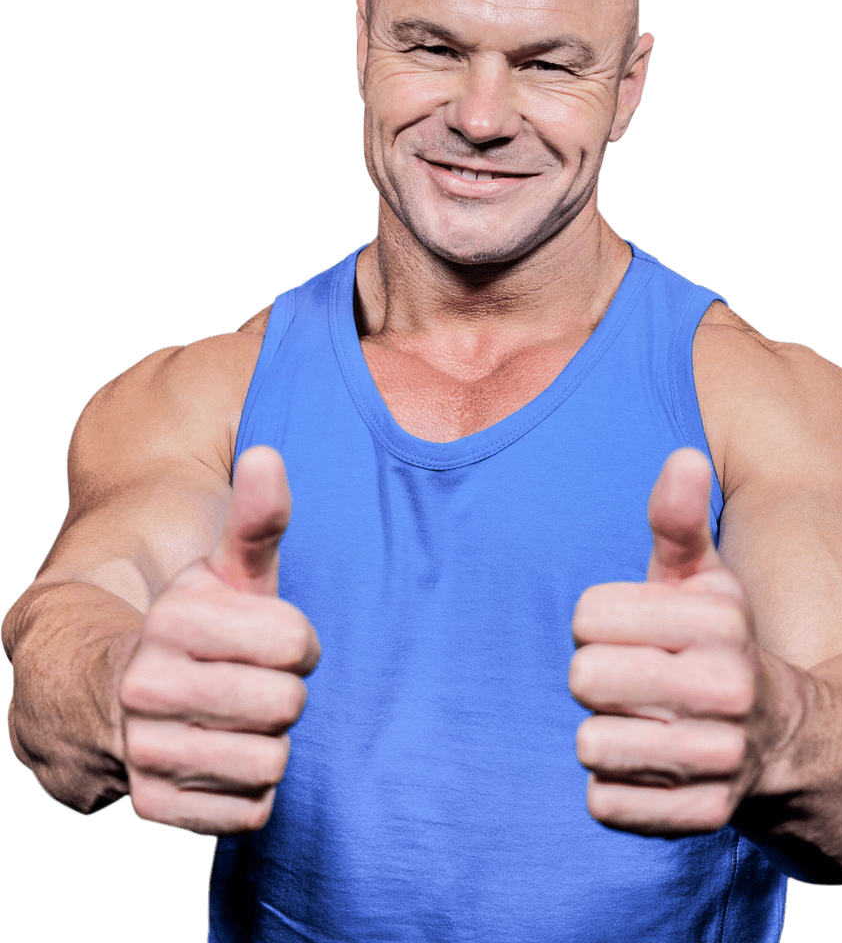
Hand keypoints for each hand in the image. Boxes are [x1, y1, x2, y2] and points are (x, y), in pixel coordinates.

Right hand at [119, 447, 319, 834]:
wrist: (117, 691)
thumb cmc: (200, 624)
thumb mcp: (228, 570)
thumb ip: (257, 519)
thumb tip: (268, 454)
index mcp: (175, 619)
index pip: (296, 645)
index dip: (301, 644)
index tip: (277, 640)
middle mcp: (147, 685)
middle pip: (286, 706)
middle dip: (286, 693)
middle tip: (259, 682)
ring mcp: (144, 749)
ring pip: (271, 762)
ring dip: (270, 742)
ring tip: (241, 719)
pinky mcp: (153, 805)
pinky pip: (249, 811)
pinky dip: (251, 789)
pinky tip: (226, 757)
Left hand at [569, 448, 781, 835]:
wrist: (785, 739)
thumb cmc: (719, 643)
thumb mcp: (703, 578)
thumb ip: (679, 521)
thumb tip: (682, 455)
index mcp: (719, 622)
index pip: (586, 618)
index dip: (596, 622)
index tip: (628, 630)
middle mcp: (727, 690)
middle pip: (583, 679)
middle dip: (596, 676)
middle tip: (632, 678)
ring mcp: (718, 760)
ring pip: (590, 744)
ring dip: (605, 733)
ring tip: (644, 722)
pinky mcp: (701, 818)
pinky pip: (605, 802)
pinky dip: (615, 787)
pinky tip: (650, 767)